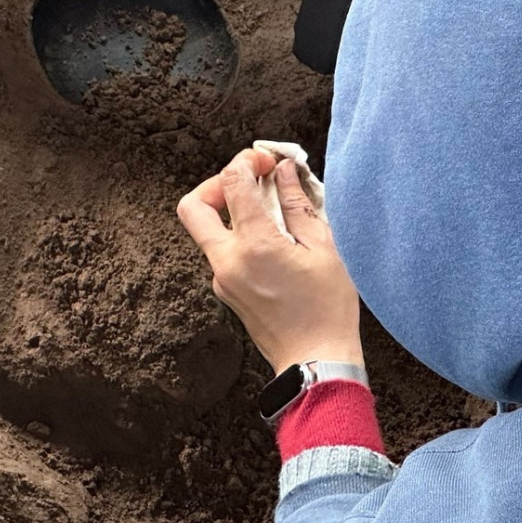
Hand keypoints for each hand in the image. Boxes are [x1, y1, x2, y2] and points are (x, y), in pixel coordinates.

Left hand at [177, 148, 363, 374]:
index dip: (246, 160)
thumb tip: (284, 171)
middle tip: (248, 182)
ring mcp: (222, 279)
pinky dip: (238, 235)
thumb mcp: (324, 248)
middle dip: (216, 184)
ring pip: (206, 231)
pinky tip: (271, 239)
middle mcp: (228, 261)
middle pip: (193, 207)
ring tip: (268, 210)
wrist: (316, 362)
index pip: (232, 182)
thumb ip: (298, 204)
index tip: (266, 160)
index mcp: (254, 245)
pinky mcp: (226, 292)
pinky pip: (221, 252)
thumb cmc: (328, 309)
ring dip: (228, 211)